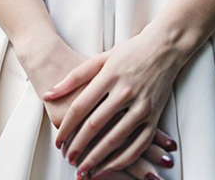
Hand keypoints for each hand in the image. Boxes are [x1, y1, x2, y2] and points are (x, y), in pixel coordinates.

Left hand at [44, 31, 184, 177]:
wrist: (165, 47)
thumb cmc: (130, 51)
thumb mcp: (101, 58)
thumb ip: (74, 77)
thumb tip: (49, 94)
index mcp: (109, 76)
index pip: (81, 106)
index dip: (67, 127)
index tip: (58, 141)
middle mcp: (126, 91)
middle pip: (96, 125)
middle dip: (79, 146)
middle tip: (68, 159)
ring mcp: (142, 105)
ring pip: (116, 139)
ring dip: (98, 158)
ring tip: (84, 170)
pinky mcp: (155, 116)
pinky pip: (138, 145)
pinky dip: (123, 160)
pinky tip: (109, 167)